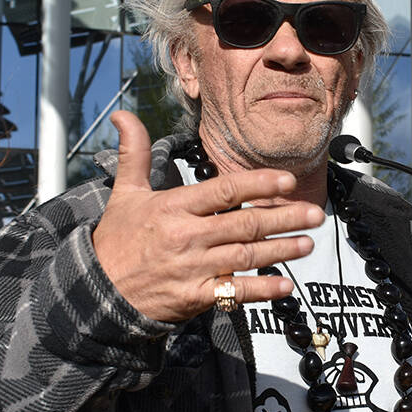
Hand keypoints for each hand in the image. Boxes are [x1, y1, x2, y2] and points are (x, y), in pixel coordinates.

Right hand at [91, 111, 323, 320]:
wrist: (97, 290)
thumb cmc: (116, 240)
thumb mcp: (124, 194)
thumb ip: (134, 154)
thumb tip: (123, 115)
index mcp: (173, 208)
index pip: (223, 191)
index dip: (257, 184)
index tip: (286, 180)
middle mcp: (186, 236)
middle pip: (244, 224)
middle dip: (284, 218)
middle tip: (314, 214)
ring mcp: (192, 268)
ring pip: (245, 257)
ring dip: (280, 250)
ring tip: (308, 243)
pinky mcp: (193, 297)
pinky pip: (233, 292)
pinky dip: (260, 290)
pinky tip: (286, 285)